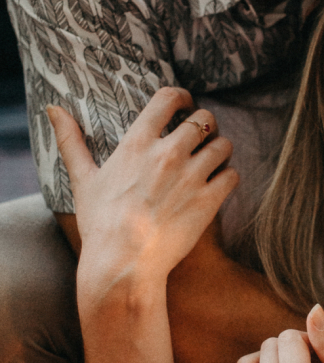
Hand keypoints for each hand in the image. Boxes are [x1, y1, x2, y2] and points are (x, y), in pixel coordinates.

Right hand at [48, 88, 238, 285]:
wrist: (123, 264)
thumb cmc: (100, 224)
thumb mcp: (82, 179)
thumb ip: (70, 140)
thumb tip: (52, 108)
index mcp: (138, 143)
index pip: (169, 99)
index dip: (183, 97)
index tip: (186, 104)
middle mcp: (168, 154)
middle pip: (204, 119)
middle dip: (206, 125)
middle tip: (202, 137)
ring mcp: (191, 177)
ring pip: (223, 145)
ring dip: (220, 150)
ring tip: (212, 160)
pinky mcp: (208, 201)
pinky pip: (232, 175)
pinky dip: (228, 177)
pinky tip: (218, 184)